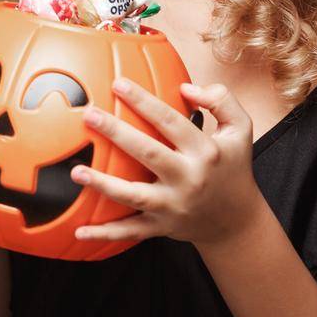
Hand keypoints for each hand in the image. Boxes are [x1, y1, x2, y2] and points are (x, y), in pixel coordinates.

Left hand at [70, 79, 260, 249]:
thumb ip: (221, 100)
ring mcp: (173, 206)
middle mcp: (188, 179)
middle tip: (89, 115)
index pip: (171, 121)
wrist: (237, 220)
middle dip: (117, 133)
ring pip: (134, 196)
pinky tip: (79, 230)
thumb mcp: (240, 129)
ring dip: (103, 185)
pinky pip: (130, 231)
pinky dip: (105, 233)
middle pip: (149, 153)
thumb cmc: (232, 166)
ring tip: (75, 171)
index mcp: (205, 151)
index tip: (118, 83)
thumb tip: (186, 87)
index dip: (144, 101)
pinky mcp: (162, 227)